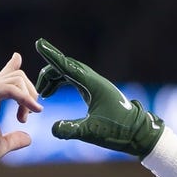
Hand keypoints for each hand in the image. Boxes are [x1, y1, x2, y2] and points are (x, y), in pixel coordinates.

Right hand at [0, 52, 41, 166]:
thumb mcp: (1, 145)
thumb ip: (14, 139)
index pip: (4, 79)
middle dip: (31, 93)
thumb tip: (28, 138)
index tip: (17, 57)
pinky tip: (33, 108)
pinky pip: (12, 88)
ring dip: (28, 98)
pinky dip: (25, 98)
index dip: (12, 66)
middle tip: (30, 114)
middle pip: (18, 77)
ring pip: (17, 79)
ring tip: (25, 118)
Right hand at [34, 38, 163, 157]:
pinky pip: (74, 80)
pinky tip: (54, 94)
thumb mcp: (92, 132)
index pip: (67, 66)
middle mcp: (93, 81)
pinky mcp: (95, 91)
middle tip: (38, 90)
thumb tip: (53, 128)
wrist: (138, 133)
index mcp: (93, 85)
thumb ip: (72, 130)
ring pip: (69, 72)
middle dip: (49, 73)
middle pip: (66, 66)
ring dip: (54, 79)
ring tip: (44, 94)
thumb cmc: (118, 131)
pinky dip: (61, 83)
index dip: (52, 56)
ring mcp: (95, 85)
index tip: (39, 43)